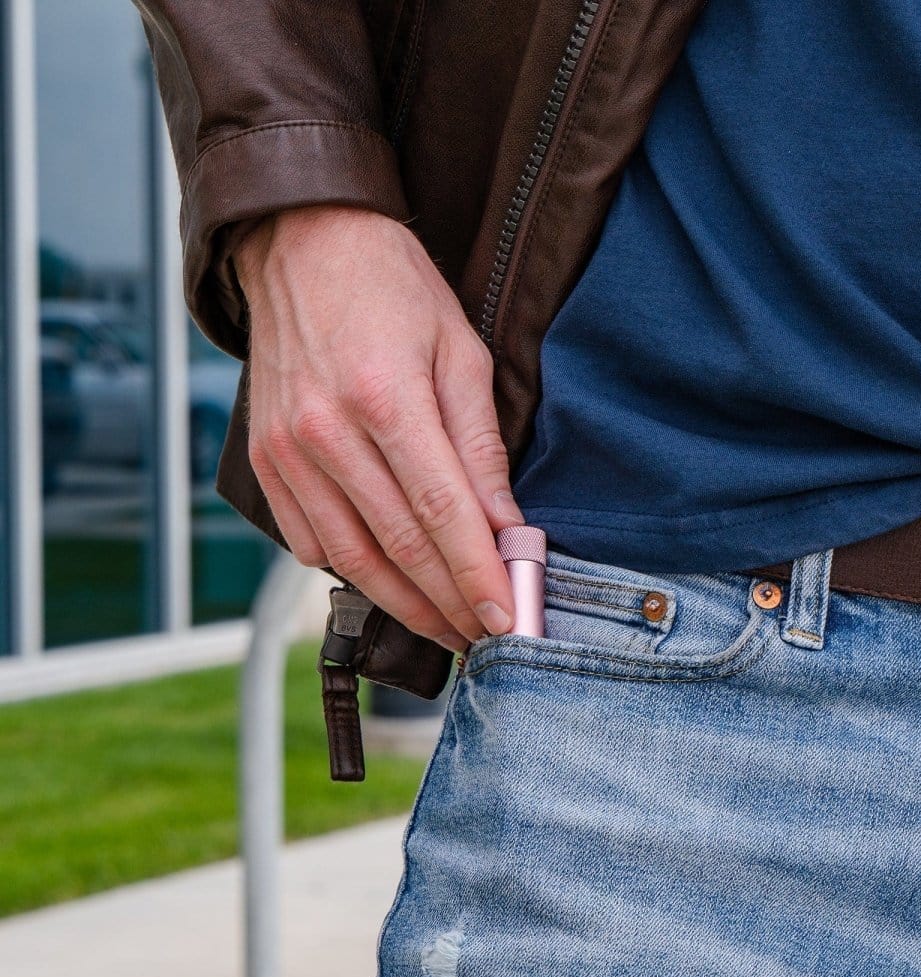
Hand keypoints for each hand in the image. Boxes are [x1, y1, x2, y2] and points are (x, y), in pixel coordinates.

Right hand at [234, 204, 522, 651]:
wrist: (302, 247)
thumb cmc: (394, 292)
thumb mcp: (461, 353)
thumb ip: (481, 447)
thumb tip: (506, 528)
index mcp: (385, 398)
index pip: (442, 514)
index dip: (476, 575)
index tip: (505, 618)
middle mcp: (326, 434)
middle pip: (399, 548)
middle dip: (449, 604)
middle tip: (485, 637)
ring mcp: (288, 453)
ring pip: (352, 559)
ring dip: (405, 605)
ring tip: (448, 629)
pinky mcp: (267, 464)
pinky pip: (311, 542)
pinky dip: (355, 574)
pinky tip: (393, 586)